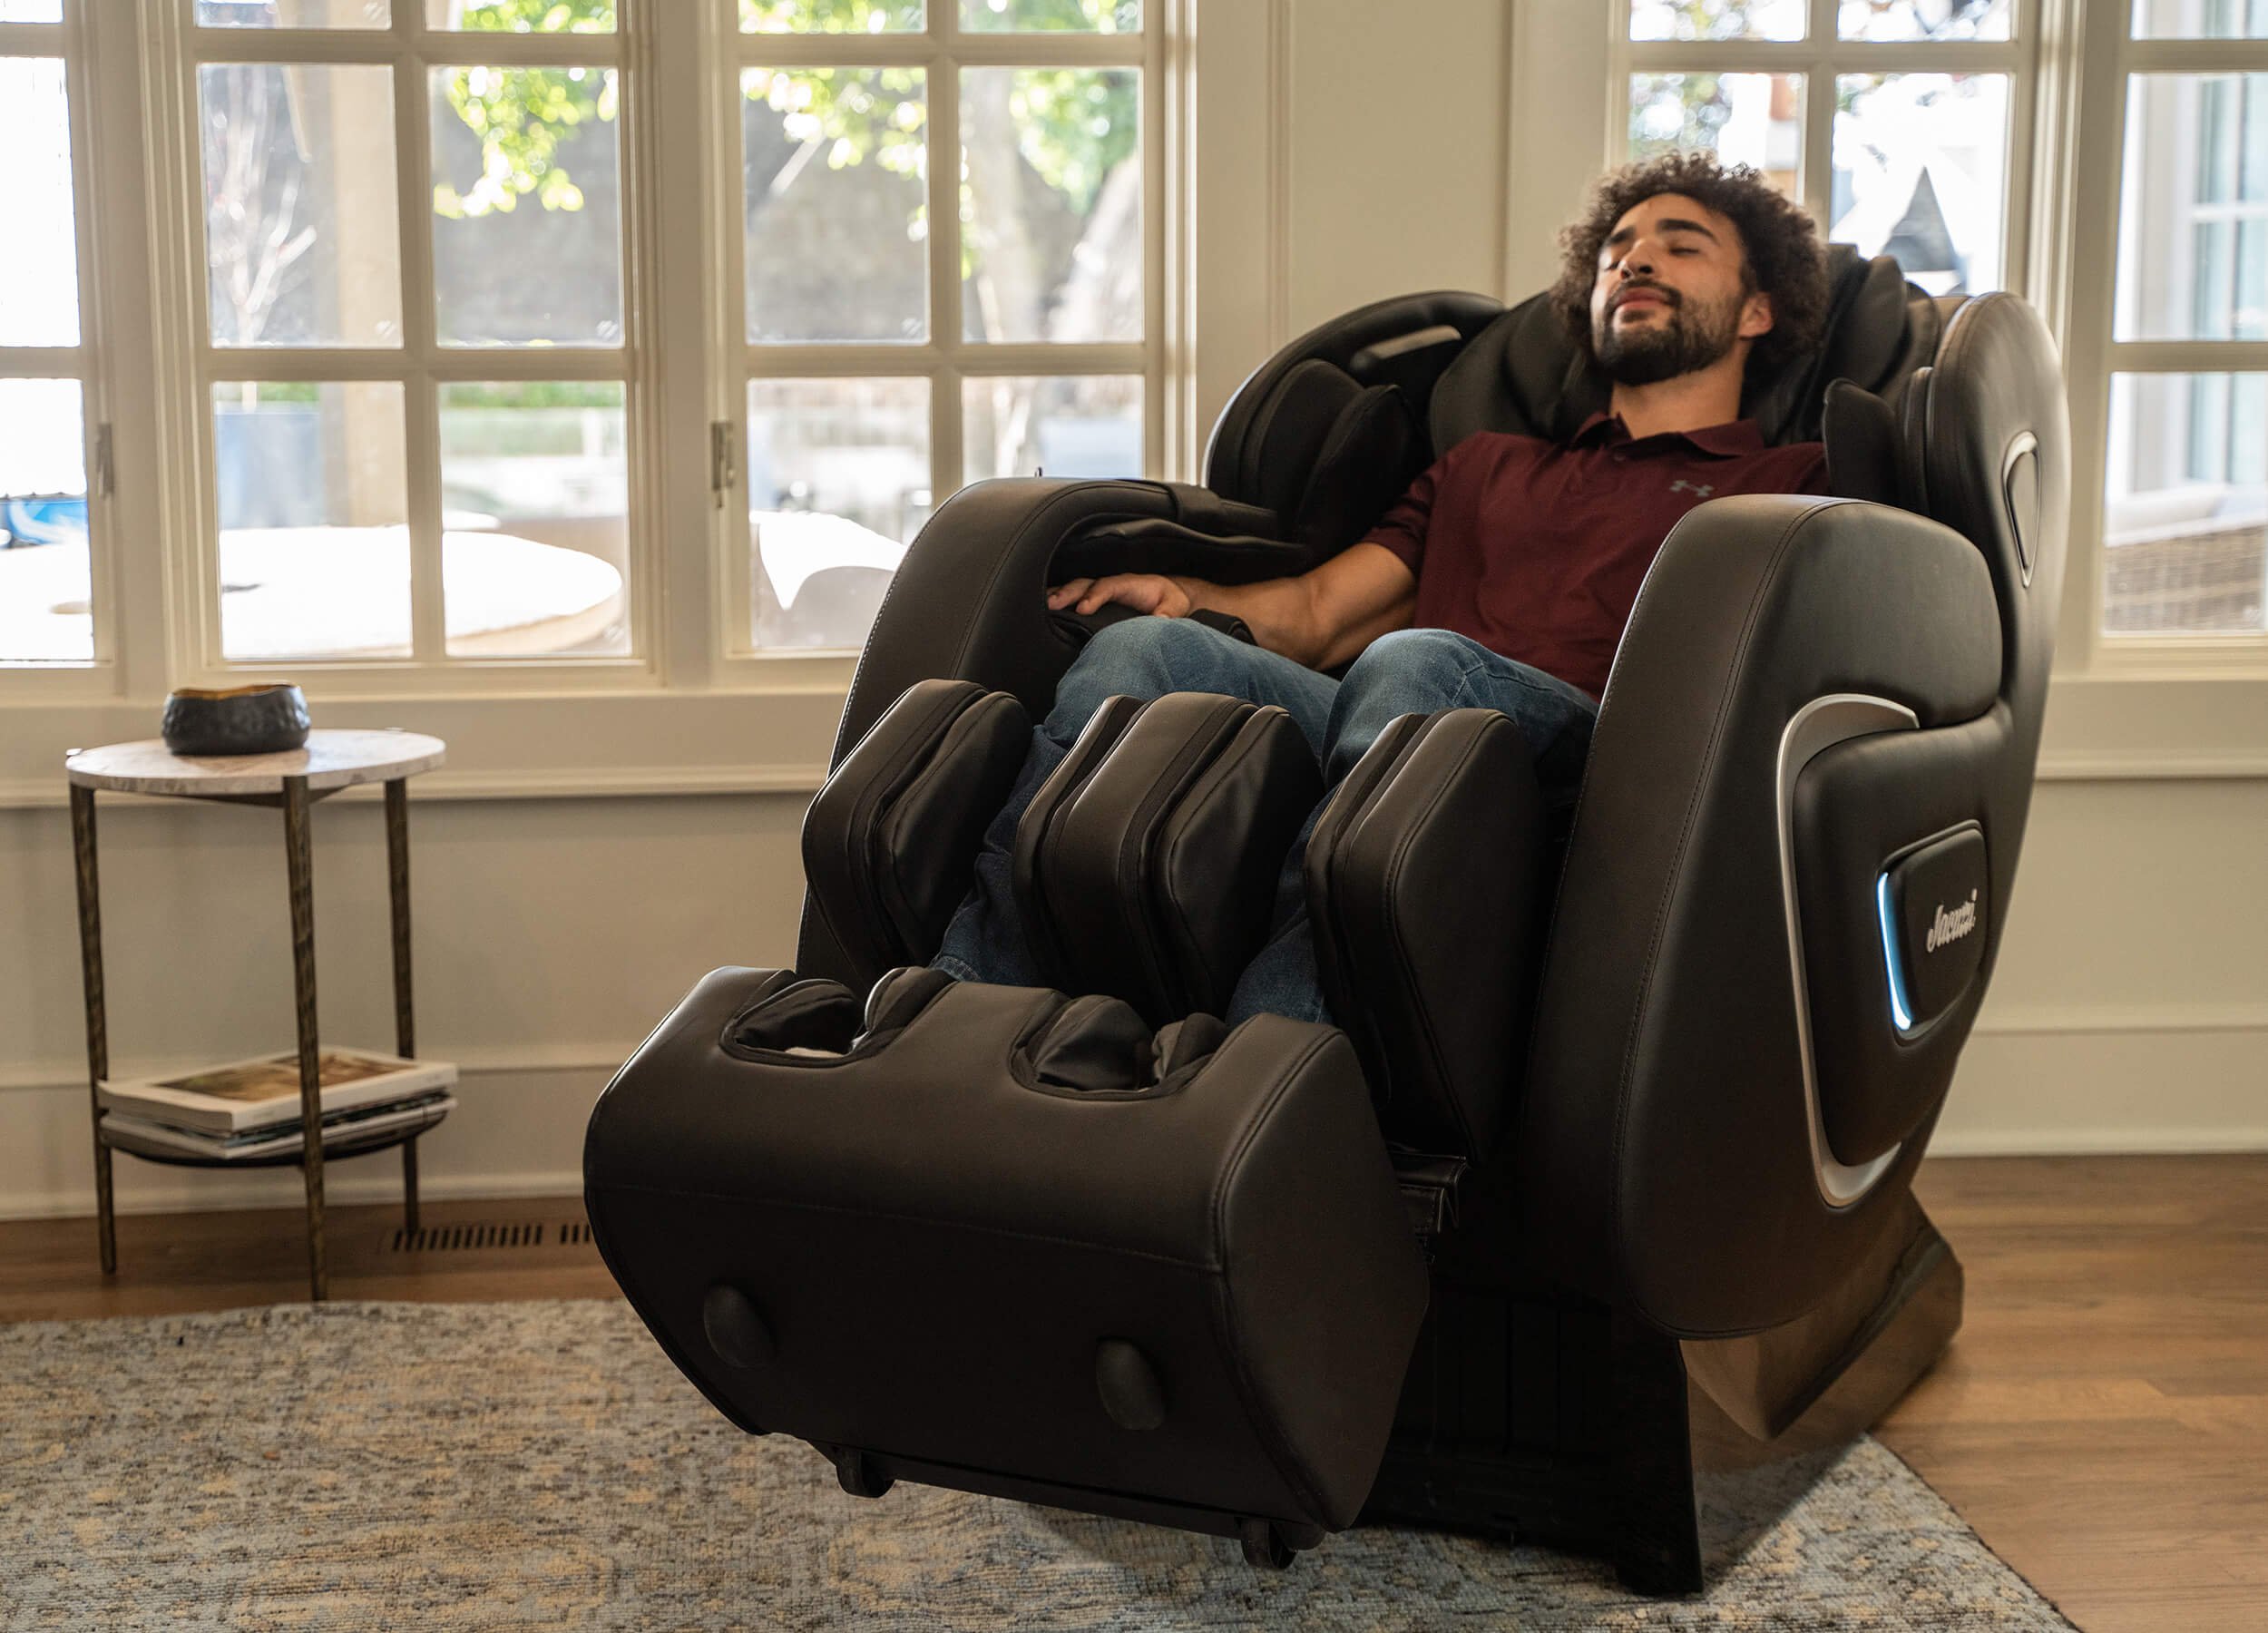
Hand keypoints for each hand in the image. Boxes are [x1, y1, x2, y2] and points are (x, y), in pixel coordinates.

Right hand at [1045, 574, 1194, 618]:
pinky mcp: (1096, 599)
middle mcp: (1111, 585)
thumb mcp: (1174, 606)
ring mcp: (1101, 590)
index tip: (1082, 609)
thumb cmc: (1169, 600)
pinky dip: (1060, 599)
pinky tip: (1045, 608)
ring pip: (1076, 589)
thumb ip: (1167, 613)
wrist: (1169, 596)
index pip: (1107, 586)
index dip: (1094, 596)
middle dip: (1067, 593)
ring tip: (1042, 606)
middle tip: (1052, 604)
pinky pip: (1075, 597)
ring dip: (1058, 595)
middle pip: (1085, 584)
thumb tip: (1160, 621)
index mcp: (1128, 584)